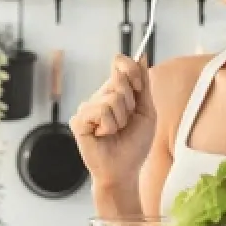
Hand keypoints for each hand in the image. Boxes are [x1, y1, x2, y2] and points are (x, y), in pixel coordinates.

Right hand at [69, 54, 156, 188]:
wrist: (124, 170)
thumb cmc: (134, 144)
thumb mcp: (146, 111)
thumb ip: (143, 84)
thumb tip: (143, 56)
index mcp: (115, 91)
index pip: (119, 63)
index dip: (131, 70)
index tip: (139, 88)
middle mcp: (99, 96)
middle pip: (118, 80)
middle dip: (130, 103)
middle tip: (126, 122)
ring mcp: (87, 108)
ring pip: (112, 98)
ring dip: (121, 119)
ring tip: (115, 132)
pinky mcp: (78, 120)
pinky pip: (101, 111)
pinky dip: (109, 126)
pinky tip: (103, 135)